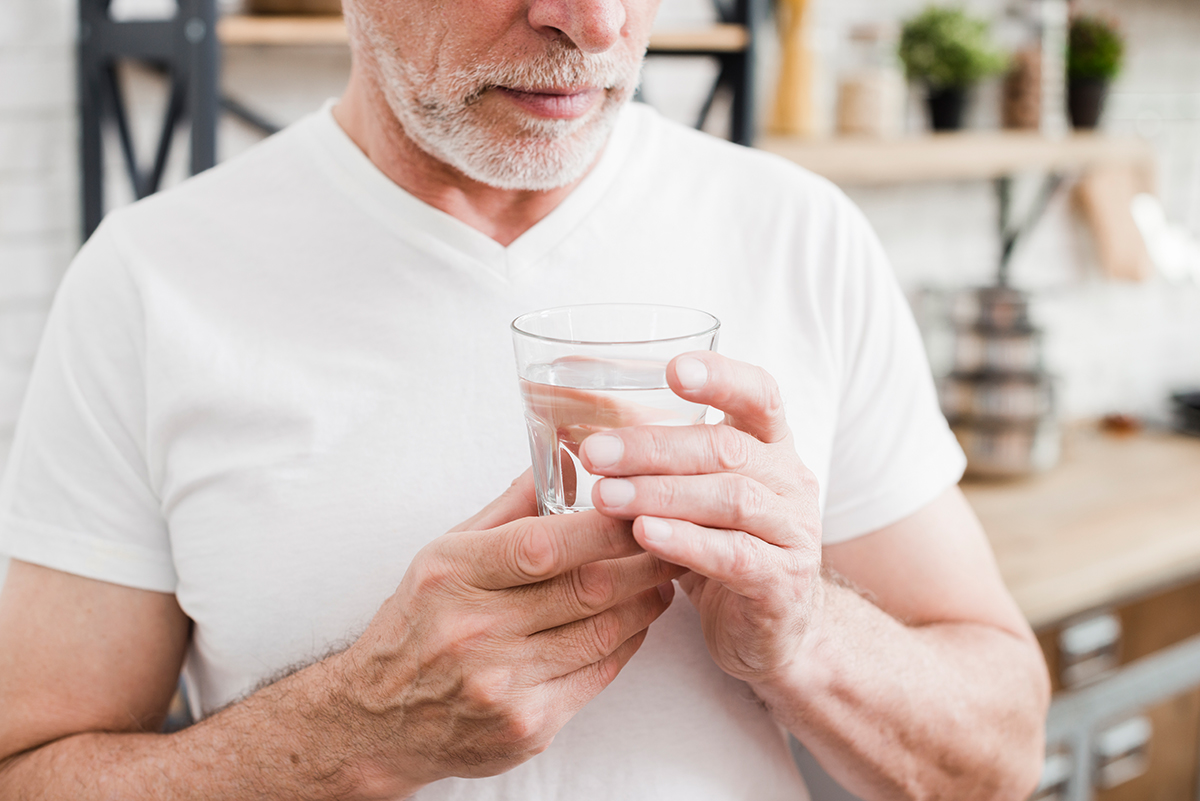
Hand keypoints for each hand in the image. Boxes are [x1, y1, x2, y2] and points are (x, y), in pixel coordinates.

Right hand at [328, 472, 681, 795]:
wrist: (377, 721)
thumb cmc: (417, 624)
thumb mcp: (445, 552)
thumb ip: (509, 507)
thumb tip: (565, 457)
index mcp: (454, 576)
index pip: (542, 545)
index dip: (604, 527)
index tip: (640, 507)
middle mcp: (476, 630)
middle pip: (585, 589)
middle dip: (642, 561)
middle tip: (671, 539)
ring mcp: (502, 684)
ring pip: (602, 633)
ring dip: (644, 602)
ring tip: (662, 578)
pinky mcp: (527, 725)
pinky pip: (597, 675)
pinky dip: (627, 643)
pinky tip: (635, 620)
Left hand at [579, 354, 823, 685]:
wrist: (771, 631)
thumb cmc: (718, 548)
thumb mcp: (690, 494)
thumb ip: (652, 457)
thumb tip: (570, 414)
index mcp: (771, 447)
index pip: (759, 395)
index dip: (721, 377)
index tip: (672, 368)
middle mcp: (791, 482)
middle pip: (727, 448)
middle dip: (655, 447)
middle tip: (595, 452)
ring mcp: (793, 533)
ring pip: (731, 500)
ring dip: (662, 494)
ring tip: (605, 496)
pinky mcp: (783, 584)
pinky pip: (735, 556)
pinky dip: (687, 543)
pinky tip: (645, 535)